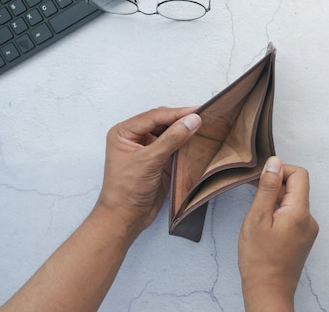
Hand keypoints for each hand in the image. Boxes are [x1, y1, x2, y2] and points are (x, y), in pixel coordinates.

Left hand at [95, 107, 201, 237]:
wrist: (126, 218)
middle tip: (203, 116)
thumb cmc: (126, 190)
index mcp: (124, 132)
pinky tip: (196, 140)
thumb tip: (192, 120)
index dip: (177, 113)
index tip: (197, 111)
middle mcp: (134, 137)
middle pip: (162, 122)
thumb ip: (172, 139)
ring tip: (204, 125)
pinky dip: (185, 143)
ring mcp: (147, 149)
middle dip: (181, 119)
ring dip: (184, 130)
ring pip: (169, 133)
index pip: (155, 117)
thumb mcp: (149, 160)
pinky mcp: (158, 160)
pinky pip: (174, 146)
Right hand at [238, 157, 318, 311]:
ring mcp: (308, 230)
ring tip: (258, 215)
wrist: (268, 292)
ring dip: (276, 200)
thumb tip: (274, 162)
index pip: (299, 174)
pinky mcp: (303, 238)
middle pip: (297, 187)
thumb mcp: (257, 218)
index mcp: (300, 211)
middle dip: (276, 185)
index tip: (261, 179)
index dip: (280, 170)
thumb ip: (267, 188)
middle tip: (254, 195)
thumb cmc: (259, 258)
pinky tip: (265, 226)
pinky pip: (293, 215)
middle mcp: (309, 219)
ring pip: (293, 201)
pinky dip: (279, 212)